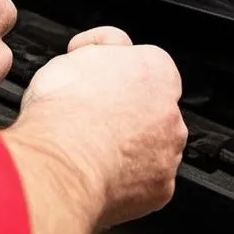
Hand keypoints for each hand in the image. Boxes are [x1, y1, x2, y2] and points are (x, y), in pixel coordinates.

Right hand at [10, 27, 186, 229]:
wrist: (62, 162)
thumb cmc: (65, 110)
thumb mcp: (74, 55)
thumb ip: (101, 48)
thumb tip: (108, 45)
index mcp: (155, 71)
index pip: (143, 57)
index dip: (112, 61)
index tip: (90, 68)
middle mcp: (171, 112)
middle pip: (150, 103)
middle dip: (124, 104)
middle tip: (86, 107)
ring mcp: (168, 153)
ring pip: (149, 141)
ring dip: (126, 140)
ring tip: (88, 140)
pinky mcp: (160, 188)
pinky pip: (144, 177)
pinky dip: (125, 173)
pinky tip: (96, 165)